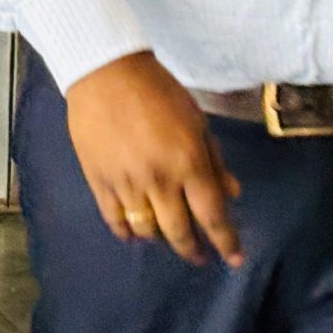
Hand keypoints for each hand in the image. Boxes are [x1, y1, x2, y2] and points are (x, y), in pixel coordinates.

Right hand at [64, 51, 244, 267]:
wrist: (104, 73)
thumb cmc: (158, 92)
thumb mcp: (197, 122)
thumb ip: (213, 160)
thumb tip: (231, 193)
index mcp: (188, 163)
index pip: (212, 216)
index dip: (226, 242)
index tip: (234, 259)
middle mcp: (158, 179)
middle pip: (178, 231)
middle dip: (192, 249)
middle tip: (199, 256)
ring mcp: (125, 181)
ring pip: (146, 228)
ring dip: (160, 238)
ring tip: (165, 236)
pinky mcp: (97, 178)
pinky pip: (113, 217)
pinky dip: (126, 231)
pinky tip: (134, 233)